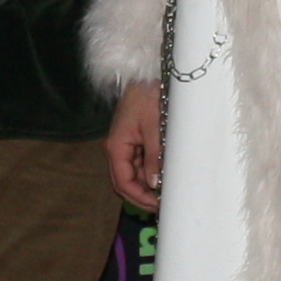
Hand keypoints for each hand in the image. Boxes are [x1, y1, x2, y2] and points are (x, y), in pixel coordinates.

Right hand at [106, 82, 163, 210]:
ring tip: (164, 193)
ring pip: (131, 174)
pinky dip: (147, 172)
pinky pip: (137, 163)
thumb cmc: (148, 95)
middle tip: (162, 205)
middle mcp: (116, 148)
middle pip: (124, 182)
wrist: (147, 74)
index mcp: (116, 146)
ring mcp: (123, 144)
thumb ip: (153, 157)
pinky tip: (161, 176)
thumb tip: (153, 182)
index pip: (123, 182)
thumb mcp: (154, 127)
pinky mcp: (132, 140)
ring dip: (145, 185)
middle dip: (141, 196)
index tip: (157, 205)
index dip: (139, 197)